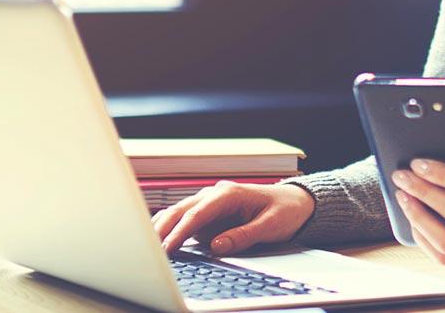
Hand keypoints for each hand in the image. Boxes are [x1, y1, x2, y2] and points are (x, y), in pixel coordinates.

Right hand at [151, 181, 315, 254]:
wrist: (296, 203)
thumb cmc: (285, 210)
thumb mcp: (270, 226)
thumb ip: (243, 235)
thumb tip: (217, 246)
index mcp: (228, 194)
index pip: (196, 214)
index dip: (180, 232)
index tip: (168, 248)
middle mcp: (215, 195)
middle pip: (181, 211)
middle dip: (163, 229)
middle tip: (149, 249)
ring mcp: (210, 204)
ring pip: (179, 213)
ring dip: (163, 228)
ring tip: (148, 246)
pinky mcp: (210, 215)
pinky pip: (185, 220)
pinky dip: (171, 228)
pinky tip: (159, 239)